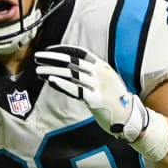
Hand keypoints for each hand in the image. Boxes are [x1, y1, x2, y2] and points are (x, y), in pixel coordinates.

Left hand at [33, 44, 160, 148]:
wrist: (130, 117)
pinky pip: (76, 90)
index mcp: (102, 67)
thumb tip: (73, 69)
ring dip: (52, 71)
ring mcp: (98, 86)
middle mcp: (100, 73)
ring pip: (71, 74)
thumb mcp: (107, 80)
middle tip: (37, 58)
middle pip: (72, 62)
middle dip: (52, 58)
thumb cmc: (116, 100)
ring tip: (38, 71)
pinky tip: (51, 81)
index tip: (48, 50)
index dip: (62, 50)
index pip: (79, 53)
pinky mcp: (95, 99)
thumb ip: (92, 74)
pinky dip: (63, 84)